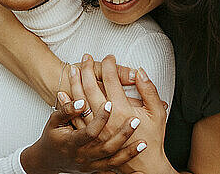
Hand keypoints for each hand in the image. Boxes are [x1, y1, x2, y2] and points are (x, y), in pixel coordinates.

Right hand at [21, 92, 146, 173]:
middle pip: (106, 148)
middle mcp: (82, 156)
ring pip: (112, 161)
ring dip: (129, 152)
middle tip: (135, 121)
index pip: (90, 131)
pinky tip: (140, 165)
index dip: (100, 118)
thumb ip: (66, 110)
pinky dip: (127, 169)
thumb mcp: (53, 120)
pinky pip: (114, 171)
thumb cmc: (52, 136)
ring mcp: (90, 165)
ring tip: (143, 143)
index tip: (110, 103)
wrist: (48, 160)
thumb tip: (80, 101)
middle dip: (122, 135)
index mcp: (72, 142)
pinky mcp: (95, 170)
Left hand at [73, 55, 173, 173]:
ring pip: (81, 101)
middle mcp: (107, 119)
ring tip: (72, 69)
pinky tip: (62, 93)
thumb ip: (149, 91)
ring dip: (75, 83)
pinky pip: (75, 117)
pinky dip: (68, 104)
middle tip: (85, 57)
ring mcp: (96, 129)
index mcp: (123, 111)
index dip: (110, 65)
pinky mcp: (90, 137)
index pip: (112, 80)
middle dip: (87, 70)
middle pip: (92, 88)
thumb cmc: (152, 137)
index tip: (109, 56)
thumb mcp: (157, 113)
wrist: (145, 165)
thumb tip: (139, 72)